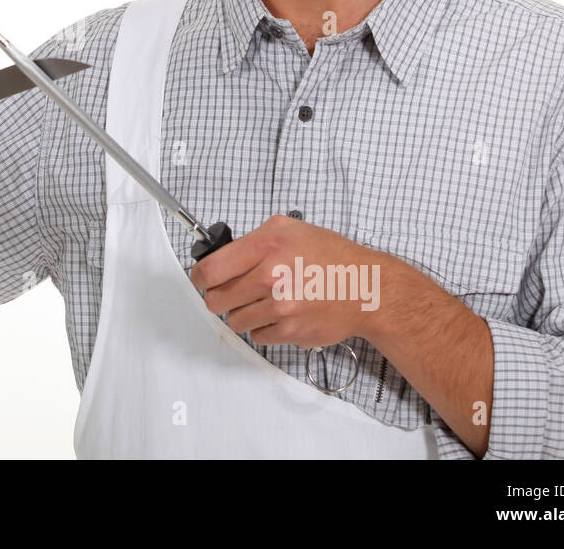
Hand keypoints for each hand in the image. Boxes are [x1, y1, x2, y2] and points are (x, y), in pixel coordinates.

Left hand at [187, 213, 385, 347]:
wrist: (365, 287)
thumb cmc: (330, 256)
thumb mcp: (289, 228)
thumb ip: (253, 237)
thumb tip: (221, 251)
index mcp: (266, 247)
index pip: (210, 270)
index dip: (199, 277)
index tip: (201, 280)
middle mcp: (271, 277)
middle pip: (216, 299)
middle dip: (218, 297)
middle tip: (230, 292)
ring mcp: (281, 307)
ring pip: (235, 320)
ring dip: (242, 313)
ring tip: (262, 301)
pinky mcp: (291, 330)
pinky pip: (257, 336)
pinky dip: (263, 327)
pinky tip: (279, 313)